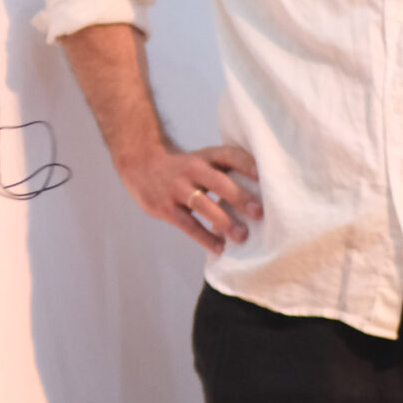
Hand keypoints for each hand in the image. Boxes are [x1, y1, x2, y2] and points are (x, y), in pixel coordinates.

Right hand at [121, 144, 261, 255]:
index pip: (228, 155)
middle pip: (217, 182)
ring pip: (202, 204)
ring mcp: (176, 188)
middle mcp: (191, 169)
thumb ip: (225, 171)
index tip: (263, 175)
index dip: (246, 164)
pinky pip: (188, 224)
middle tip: (259, 212)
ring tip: (242, 236)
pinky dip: (205, 237)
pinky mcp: (165, 207)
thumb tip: (262, 191)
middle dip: (239, 197)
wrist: (139, 163)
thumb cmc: (182, 167)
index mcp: (204, 156)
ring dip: (223, 221)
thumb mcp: (201, 160)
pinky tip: (220, 247)